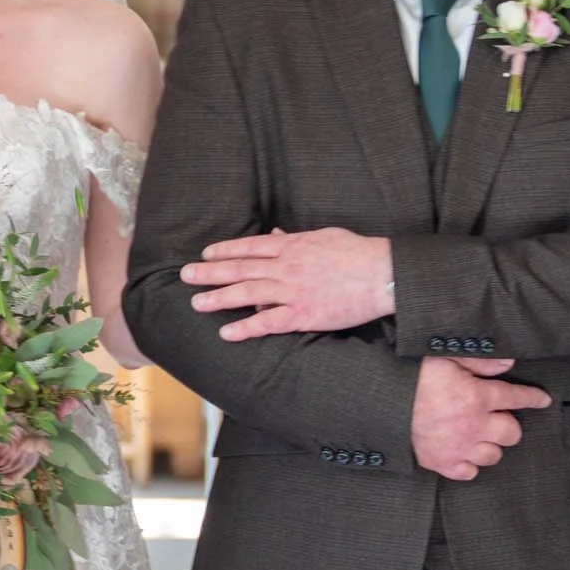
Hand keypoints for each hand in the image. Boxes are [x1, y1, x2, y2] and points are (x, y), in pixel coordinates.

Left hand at [182, 228, 393, 339]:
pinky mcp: (304, 315)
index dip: (225, 250)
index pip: (250, 247)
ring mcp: (294, 292)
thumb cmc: (358, 253)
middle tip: (186, 276)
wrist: (383, 274)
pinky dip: (246, 328)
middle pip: (240, 269)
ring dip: (219, 299)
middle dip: (210, 273)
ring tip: (197, 303)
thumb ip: (297, 239)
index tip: (206, 254)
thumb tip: (277, 236)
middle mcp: (286, 267)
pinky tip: (227, 333)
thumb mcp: (324, 237)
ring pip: (248, 295)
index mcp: (292, 246)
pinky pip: (268, 323)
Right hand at [412, 356, 549, 480]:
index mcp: (476, 396)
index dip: (533, 398)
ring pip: (493, 455)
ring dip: (491, 444)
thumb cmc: (410, 376)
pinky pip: (468, 472)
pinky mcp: (441, 462)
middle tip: (497, 416)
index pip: (515, 397)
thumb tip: (508, 363)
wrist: (381, 401)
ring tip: (481, 435)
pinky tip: (465, 453)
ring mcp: (458, 447)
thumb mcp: (444, 356)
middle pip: (511, 433)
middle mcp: (473, 425)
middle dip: (509, 424)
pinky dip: (469, 464)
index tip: (543, 400)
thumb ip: (479, 361)